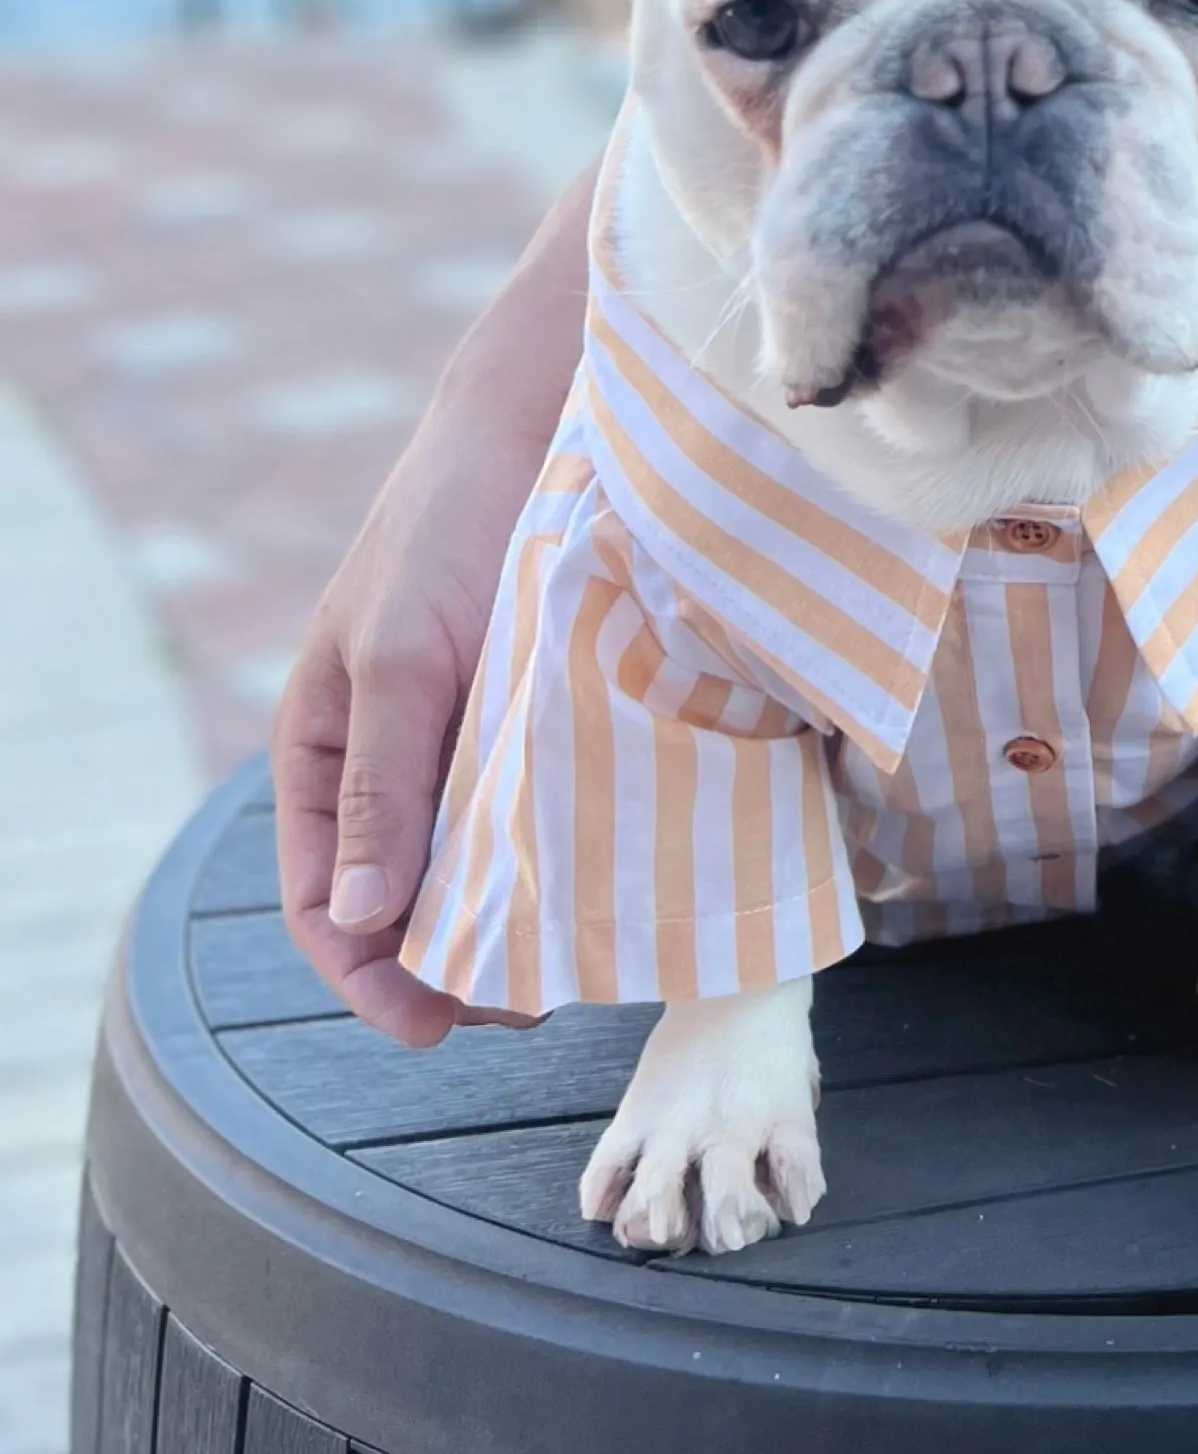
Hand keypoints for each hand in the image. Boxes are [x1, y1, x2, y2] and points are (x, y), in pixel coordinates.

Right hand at [271, 171, 590, 1041]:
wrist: (543, 423)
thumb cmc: (448, 529)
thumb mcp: (403, 655)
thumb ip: (387, 784)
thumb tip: (366, 922)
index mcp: (327, 754)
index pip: (326, 908)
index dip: (370, 982)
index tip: (438, 1030)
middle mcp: (396, 763)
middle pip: (410, 904)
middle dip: (457, 966)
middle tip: (535, 1006)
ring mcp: (471, 745)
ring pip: (483, 867)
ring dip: (519, 920)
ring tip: (583, 958)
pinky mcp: (544, 720)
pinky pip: (546, 812)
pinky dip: (569, 857)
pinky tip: (615, 881)